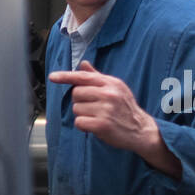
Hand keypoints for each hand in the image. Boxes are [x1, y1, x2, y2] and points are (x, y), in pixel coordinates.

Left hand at [47, 62, 180, 177]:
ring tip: (97, 117)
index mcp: (111, 83)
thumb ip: (98, 77)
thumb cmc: (126, 109)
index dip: (66, 76)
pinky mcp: (102, 125)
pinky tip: (95, 126)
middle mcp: (108, 94)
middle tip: (94, 108)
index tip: (53, 77)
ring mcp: (105, 110)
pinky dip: (84, 126)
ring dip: (83, 115)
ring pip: (77, 109)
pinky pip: (79, 122)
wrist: (141, 130)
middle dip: (80, 102)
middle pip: (76, 94)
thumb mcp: (116, 88)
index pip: (83, 77)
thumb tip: (83, 64)